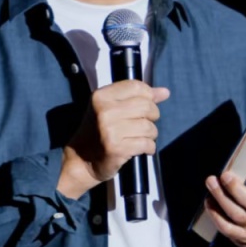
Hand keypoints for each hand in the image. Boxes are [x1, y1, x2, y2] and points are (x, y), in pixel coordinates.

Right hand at [57, 80, 169, 200]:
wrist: (81, 160)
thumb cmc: (98, 131)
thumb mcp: (111, 108)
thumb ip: (137, 98)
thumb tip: (164, 92)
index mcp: (101, 96)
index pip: (136, 86)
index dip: (149, 95)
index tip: (148, 104)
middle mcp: (104, 111)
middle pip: (147, 106)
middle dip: (152, 116)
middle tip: (143, 124)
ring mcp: (110, 130)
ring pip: (149, 126)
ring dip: (151, 134)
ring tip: (141, 137)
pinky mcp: (116, 148)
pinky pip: (147, 143)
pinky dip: (149, 147)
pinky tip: (142, 148)